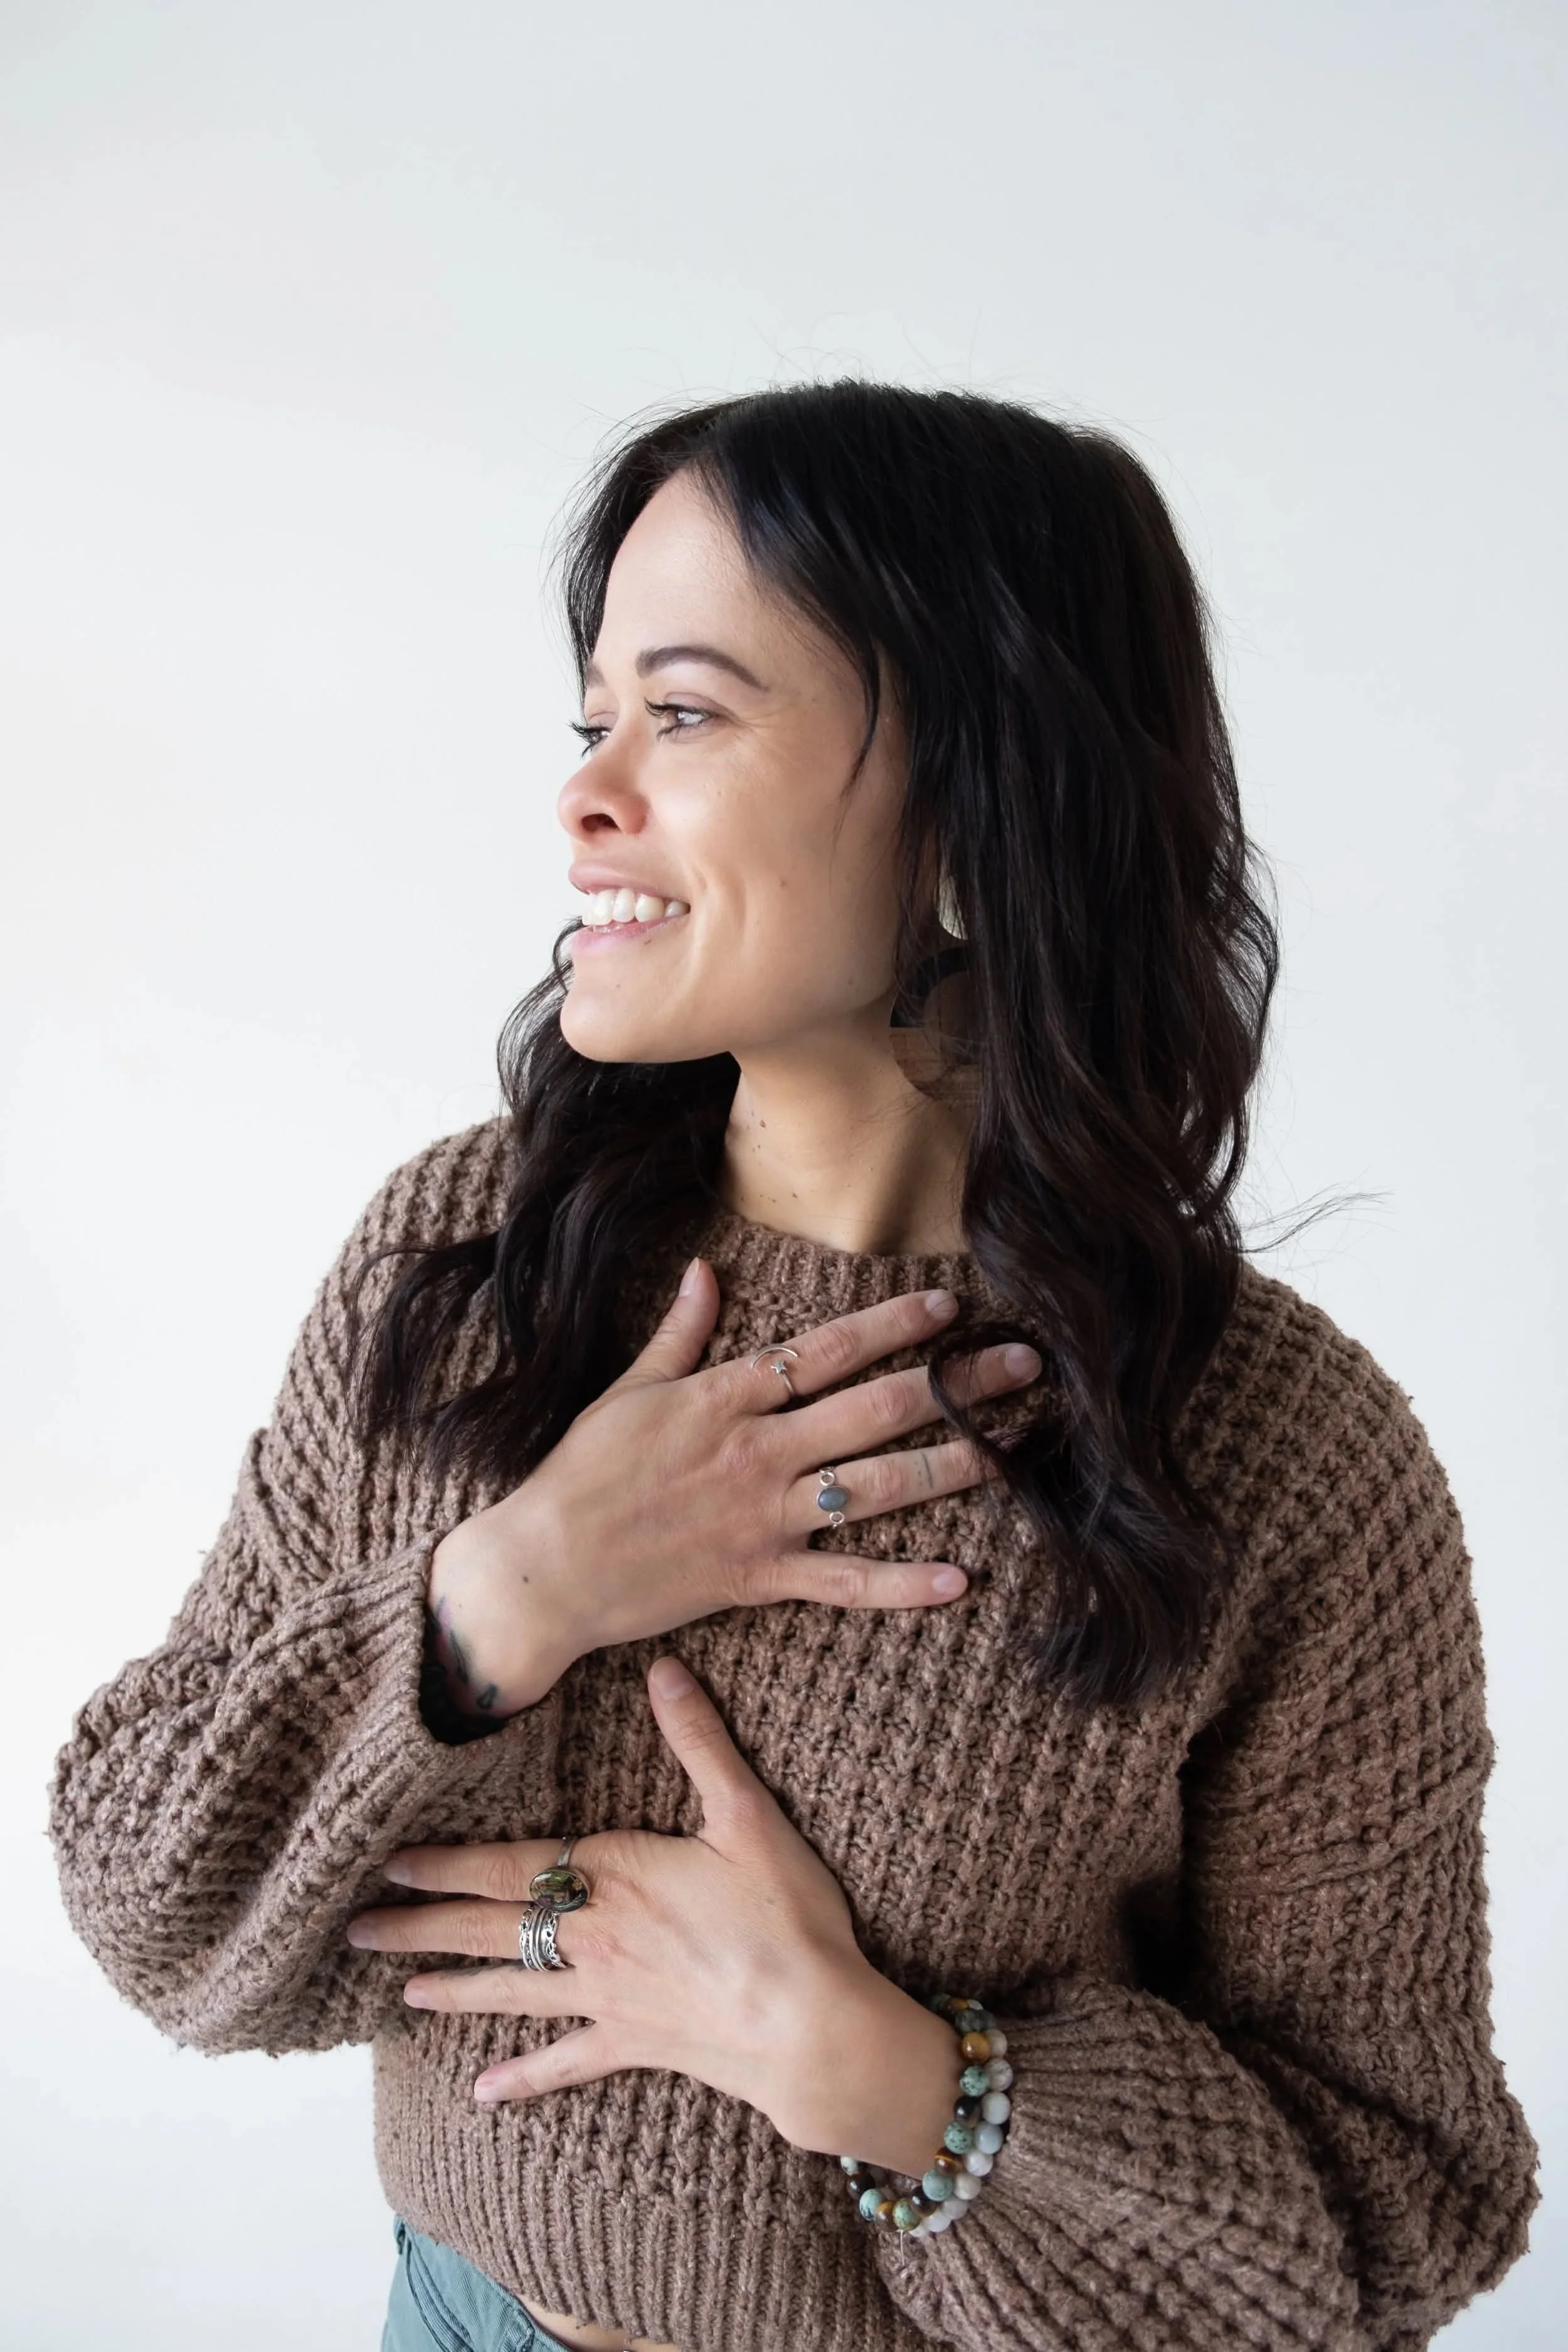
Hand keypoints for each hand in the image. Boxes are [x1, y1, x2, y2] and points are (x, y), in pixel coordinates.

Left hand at [348, 1657, 958, 2171]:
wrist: (810, 2025)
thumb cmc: (783, 1917)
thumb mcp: (744, 1815)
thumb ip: (699, 1742)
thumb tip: (664, 1670)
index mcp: (610, 1875)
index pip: (504, 1866)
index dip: (443, 1864)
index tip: (387, 1864)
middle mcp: (590, 1938)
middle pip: (488, 1928)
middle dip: (420, 1927)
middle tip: (356, 1932)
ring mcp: (606, 1997)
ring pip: (511, 1990)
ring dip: (453, 1990)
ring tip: (400, 1994)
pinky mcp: (632, 2044)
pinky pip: (566, 2062)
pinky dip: (525, 2077)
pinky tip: (485, 2093)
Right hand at [428, 1259, 1040, 1713]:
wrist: (545, 1569)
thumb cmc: (581, 1474)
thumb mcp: (627, 1389)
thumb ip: (679, 1331)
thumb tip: (704, 1269)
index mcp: (727, 1396)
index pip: (829, 1350)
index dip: (895, 1326)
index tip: (950, 1308)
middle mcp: (759, 1451)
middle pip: (878, 1409)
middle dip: (957, 1384)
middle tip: (1025, 1366)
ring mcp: (764, 1517)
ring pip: (878, 1487)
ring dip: (953, 1466)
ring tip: (1015, 1451)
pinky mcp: (760, 1577)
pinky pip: (845, 1584)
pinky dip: (903, 1585)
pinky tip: (961, 1578)